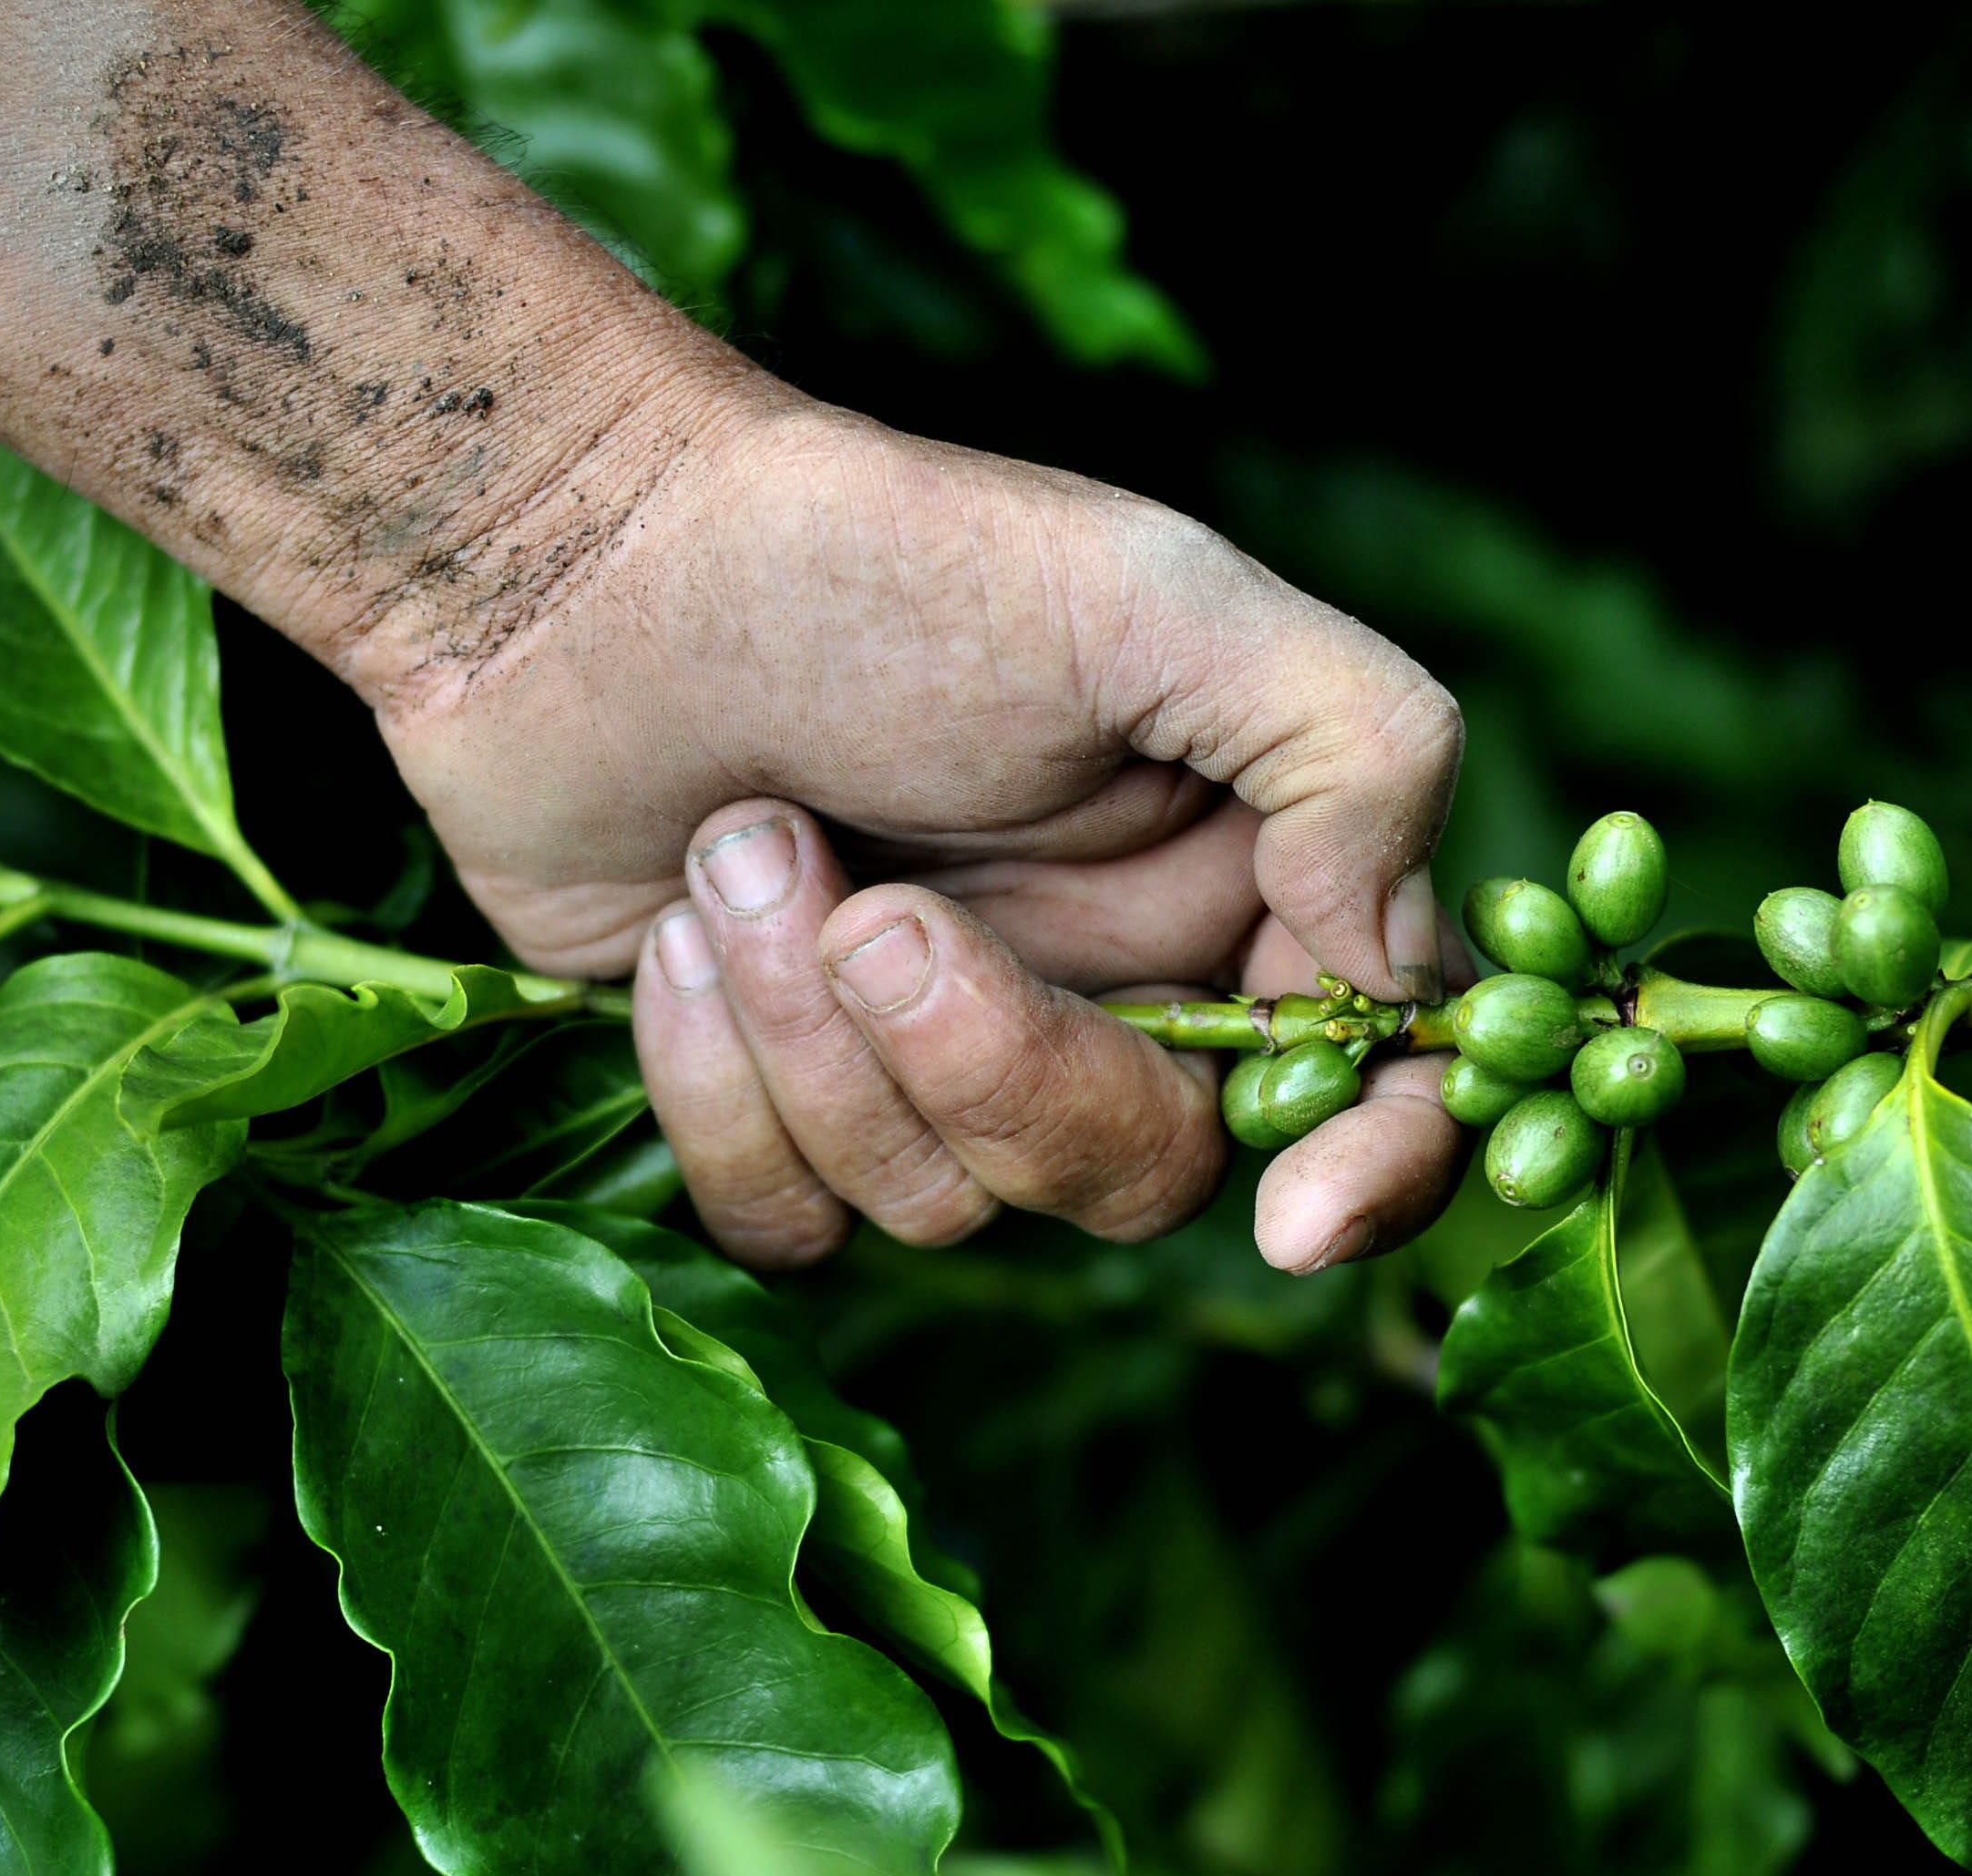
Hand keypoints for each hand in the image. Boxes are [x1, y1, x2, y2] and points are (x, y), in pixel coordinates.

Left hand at [348, 400, 1468, 1271]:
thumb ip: (1345, 747)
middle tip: (877, 912)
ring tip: (743, 846)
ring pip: (943, 1208)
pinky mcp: (778, 1108)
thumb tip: (1395, 965)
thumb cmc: (871, 557)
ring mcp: (932, 1065)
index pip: (1368, 1076)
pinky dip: (718, 1084)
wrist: (576, 564)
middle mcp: (1102, 992)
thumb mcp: (1152, 594)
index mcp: (1229, 879)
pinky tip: (673, 928)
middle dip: (996, 1062)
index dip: (1373, 1168)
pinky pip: (791, 1222)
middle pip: (1140, 1174)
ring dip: (815, 1030)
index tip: (1301, 1221)